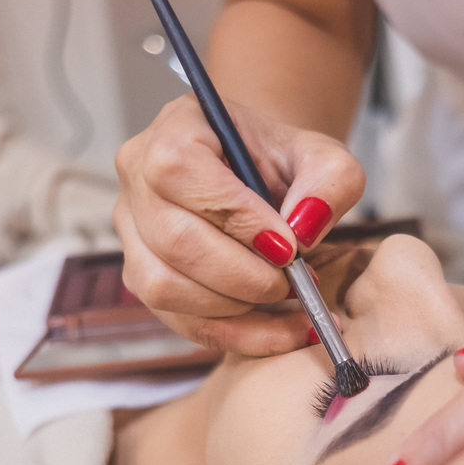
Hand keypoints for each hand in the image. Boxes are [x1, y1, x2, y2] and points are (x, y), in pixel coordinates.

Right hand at [112, 95, 365, 354]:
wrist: (260, 181)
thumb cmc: (283, 164)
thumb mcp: (323, 158)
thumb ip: (330, 182)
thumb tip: (303, 230)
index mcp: (175, 130)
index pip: (181, 172)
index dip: (236, 218)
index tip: (288, 246)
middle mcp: (138, 179)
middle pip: (174, 240)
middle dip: (244, 275)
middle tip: (295, 281)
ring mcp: (132, 233)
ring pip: (165, 287)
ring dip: (236, 308)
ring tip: (290, 301)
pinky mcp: (142, 278)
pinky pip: (178, 321)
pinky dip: (236, 335)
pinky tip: (281, 331)